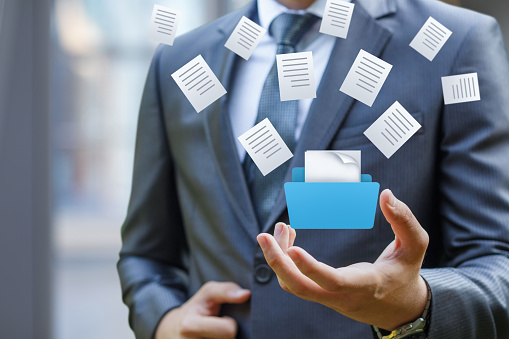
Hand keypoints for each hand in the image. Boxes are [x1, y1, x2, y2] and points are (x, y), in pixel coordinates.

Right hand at [155, 281, 250, 338]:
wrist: (172, 330)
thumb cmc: (195, 309)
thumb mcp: (207, 294)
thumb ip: (226, 290)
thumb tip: (246, 295)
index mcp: (190, 325)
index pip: (228, 331)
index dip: (230, 324)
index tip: (223, 320)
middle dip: (228, 336)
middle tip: (218, 329)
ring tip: (215, 335)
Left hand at [257, 189, 428, 330]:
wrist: (399, 309)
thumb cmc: (405, 273)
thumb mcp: (415, 246)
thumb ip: (405, 221)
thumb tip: (386, 194)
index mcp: (364, 285)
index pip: (333, 281)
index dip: (311, 268)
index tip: (293, 249)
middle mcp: (341, 296)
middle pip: (300, 288)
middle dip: (277, 263)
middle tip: (263, 235)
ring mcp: (328, 299)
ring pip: (293, 286)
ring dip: (280, 258)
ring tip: (281, 227)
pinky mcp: (320, 296)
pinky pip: (295, 283)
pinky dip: (286, 262)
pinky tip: (288, 240)